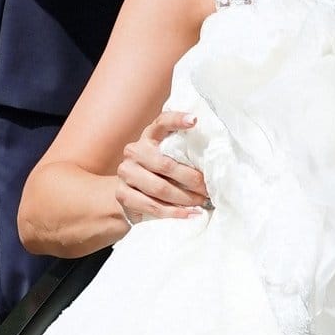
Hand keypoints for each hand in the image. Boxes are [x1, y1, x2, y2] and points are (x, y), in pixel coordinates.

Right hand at [113, 110, 206, 226]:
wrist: (125, 195)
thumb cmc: (155, 174)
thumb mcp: (166, 158)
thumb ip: (180, 155)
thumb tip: (212, 167)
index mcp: (148, 137)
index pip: (162, 123)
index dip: (177, 120)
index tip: (194, 121)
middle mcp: (134, 151)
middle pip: (166, 165)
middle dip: (191, 179)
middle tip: (208, 189)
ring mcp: (126, 172)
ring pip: (160, 188)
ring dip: (185, 198)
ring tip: (201, 202)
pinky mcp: (122, 194)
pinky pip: (153, 205)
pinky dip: (174, 212)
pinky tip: (189, 214)